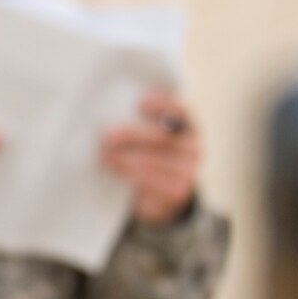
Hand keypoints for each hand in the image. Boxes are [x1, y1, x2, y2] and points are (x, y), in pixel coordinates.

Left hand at [101, 89, 202, 225]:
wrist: (160, 195)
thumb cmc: (150, 155)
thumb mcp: (148, 138)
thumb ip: (140, 123)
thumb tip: (111, 111)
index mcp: (188, 127)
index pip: (179, 111)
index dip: (162, 105)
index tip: (140, 103)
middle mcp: (193, 148)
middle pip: (162, 138)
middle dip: (133, 135)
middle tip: (108, 136)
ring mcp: (187, 171)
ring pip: (153, 162)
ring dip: (125, 159)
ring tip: (104, 156)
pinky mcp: (177, 191)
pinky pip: (150, 181)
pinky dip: (129, 174)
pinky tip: (114, 168)